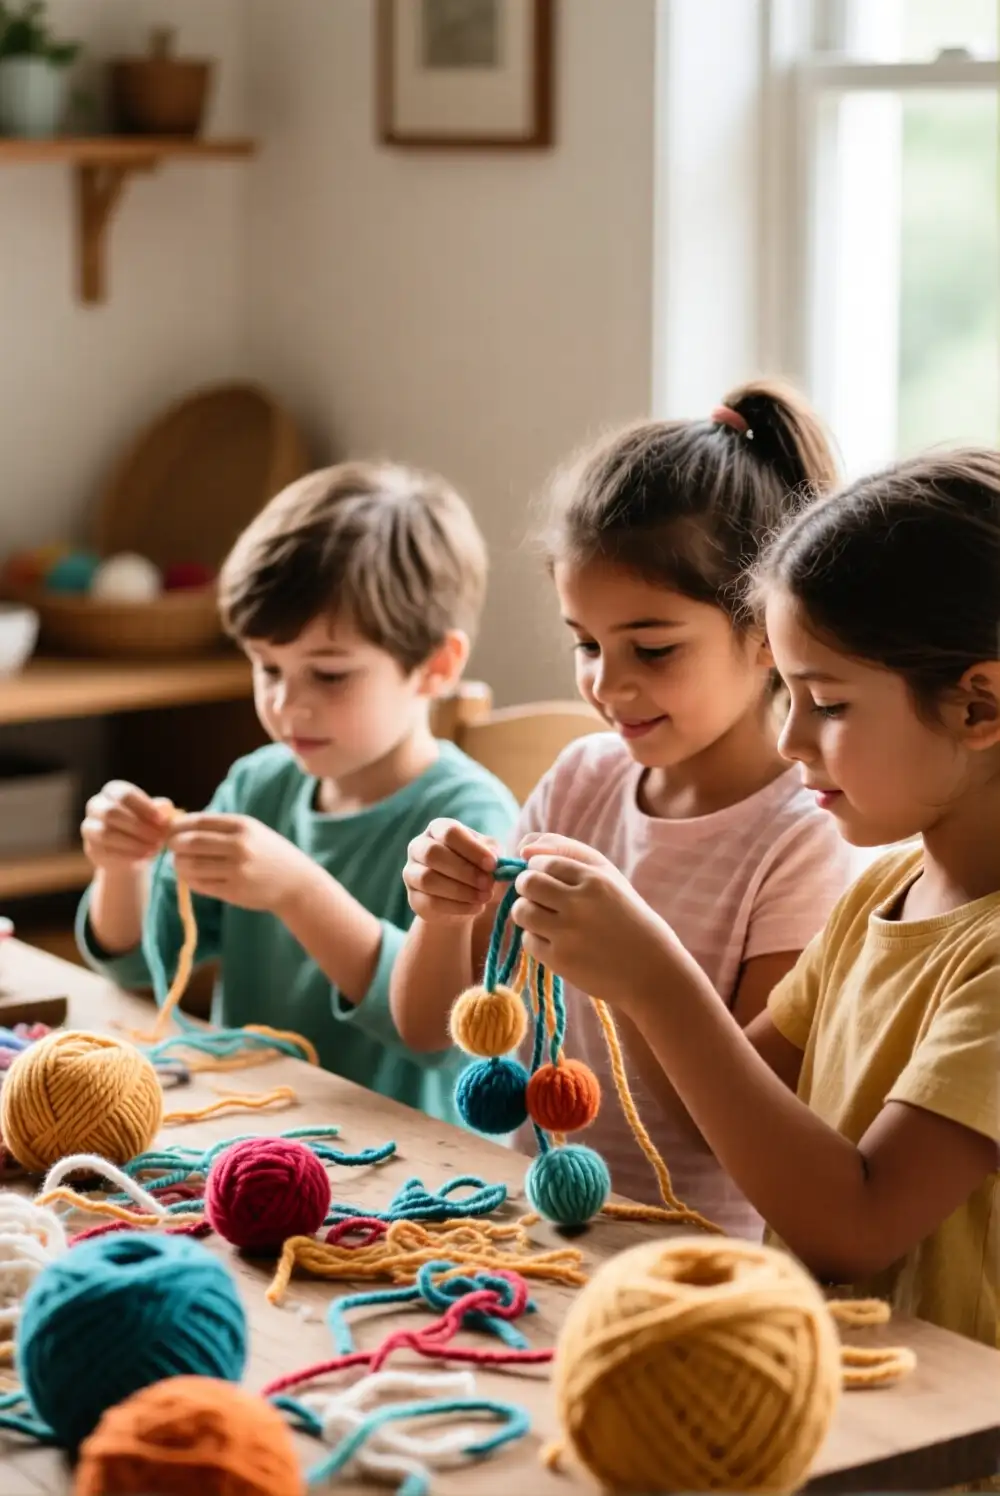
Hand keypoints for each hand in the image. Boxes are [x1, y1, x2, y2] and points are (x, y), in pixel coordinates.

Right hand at [81, 781, 173, 870]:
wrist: (131, 851)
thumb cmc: (145, 825)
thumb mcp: (156, 816)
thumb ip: (161, 809)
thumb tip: (166, 807)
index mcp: (113, 791)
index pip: (124, 795)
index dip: (144, 808)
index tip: (162, 821)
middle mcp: (96, 805)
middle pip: (112, 812)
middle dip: (138, 826)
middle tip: (160, 838)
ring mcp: (89, 826)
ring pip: (106, 833)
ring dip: (133, 842)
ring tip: (155, 849)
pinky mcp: (90, 847)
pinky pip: (105, 850)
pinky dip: (127, 854)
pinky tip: (144, 856)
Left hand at [168, 813, 316, 912]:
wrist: (296, 883)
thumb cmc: (270, 854)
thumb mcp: (253, 831)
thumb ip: (222, 828)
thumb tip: (182, 826)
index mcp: (243, 826)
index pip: (199, 822)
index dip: (179, 826)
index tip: (172, 830)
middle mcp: (239, 846)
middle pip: (190, 843)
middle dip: (174, 845)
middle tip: (172, 848)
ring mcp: (236, 870)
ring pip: (191, 865)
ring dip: (178, 864)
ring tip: (180, 863)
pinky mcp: (233, 891)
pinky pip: (200, 884)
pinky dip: (189, 880)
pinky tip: (192, 876)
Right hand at [403, 818, 500, 925]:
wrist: (465, 898)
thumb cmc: (478, 868)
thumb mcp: (490, 855)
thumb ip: (492, 853)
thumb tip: (493, 861)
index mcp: (438, 828)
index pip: (449, 832)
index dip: (471, 848)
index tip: (492, 864)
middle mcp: (419, 847)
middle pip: (433, 853)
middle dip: (464, 871)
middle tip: (487, 884)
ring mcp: (411, 872)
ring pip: (427, 879)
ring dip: (460, 890)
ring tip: (484, 897)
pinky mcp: (413, 898)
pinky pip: (429, 902)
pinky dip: (457, 907)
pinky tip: (476, 907)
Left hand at [513, 833, 678, 1008]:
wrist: (651, 970)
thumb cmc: (627, 916)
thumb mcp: (608, 877)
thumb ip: (567, 852)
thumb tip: (523, 848)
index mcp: (594, 879)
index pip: (543, 862)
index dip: (538, 869)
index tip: (549, 879)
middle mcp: (579, 903)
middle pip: (527, 883)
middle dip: (527, 888)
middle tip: (541, 897)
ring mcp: (568, 933)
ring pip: (522, 911)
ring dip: (527, 912)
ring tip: (545, 918)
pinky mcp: (560, 960)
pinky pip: (528, 940)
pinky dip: (536, 939)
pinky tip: (556, 941)